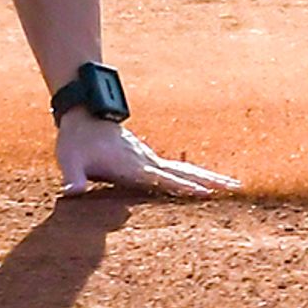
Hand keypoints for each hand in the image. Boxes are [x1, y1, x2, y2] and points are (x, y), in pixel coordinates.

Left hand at [56, 108, 234, 197]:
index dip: (184, 187)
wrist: (82, 113)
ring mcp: (149, 158)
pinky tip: (202, 180)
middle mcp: (147, 161)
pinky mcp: (146, 157)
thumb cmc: (75, 141)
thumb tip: (69, 194)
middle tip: (238, 187)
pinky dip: (193, 174)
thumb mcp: (69, 160)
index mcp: (134, 166)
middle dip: (211, 180)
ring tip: (232, 185)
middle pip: (186, 172)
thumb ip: (72, 178)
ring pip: (185, 168)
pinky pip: (175, 167)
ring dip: (208, 176)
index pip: (164, 179)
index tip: (207, 193)